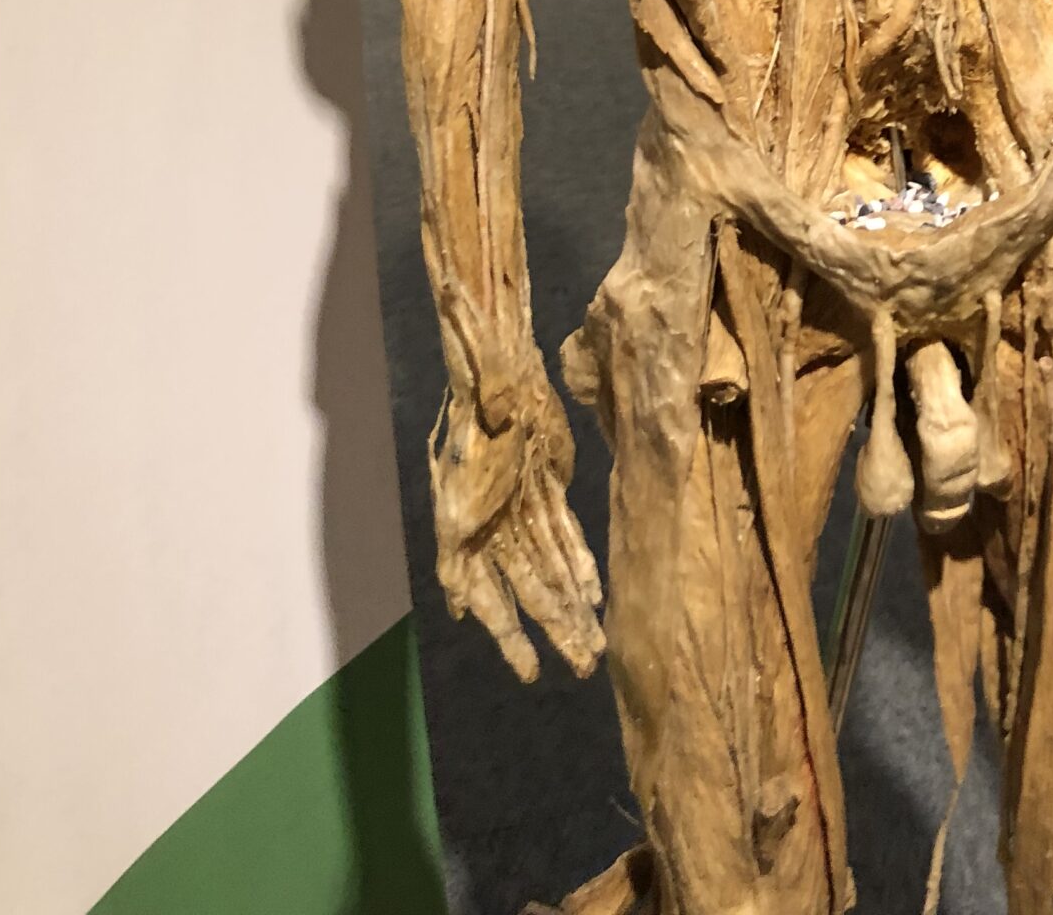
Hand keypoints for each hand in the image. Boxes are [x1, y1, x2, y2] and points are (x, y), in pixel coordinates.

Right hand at [427, 367, 604, 681]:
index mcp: (467, 539)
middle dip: (556, 629)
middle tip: (585, 666)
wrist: (497, 378)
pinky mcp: (548, 491)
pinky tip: (594, 595)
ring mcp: (522, 513)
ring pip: (553, 569)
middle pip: (531, 591)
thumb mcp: (459, 494)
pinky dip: (580, 565)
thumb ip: (457, 553)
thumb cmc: (474, 429)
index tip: (533, 674)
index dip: (512, 639)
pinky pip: (566, 537)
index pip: (493, 601)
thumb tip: (460, 610)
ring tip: (595, 642)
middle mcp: (495, 533)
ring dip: (574, 604)